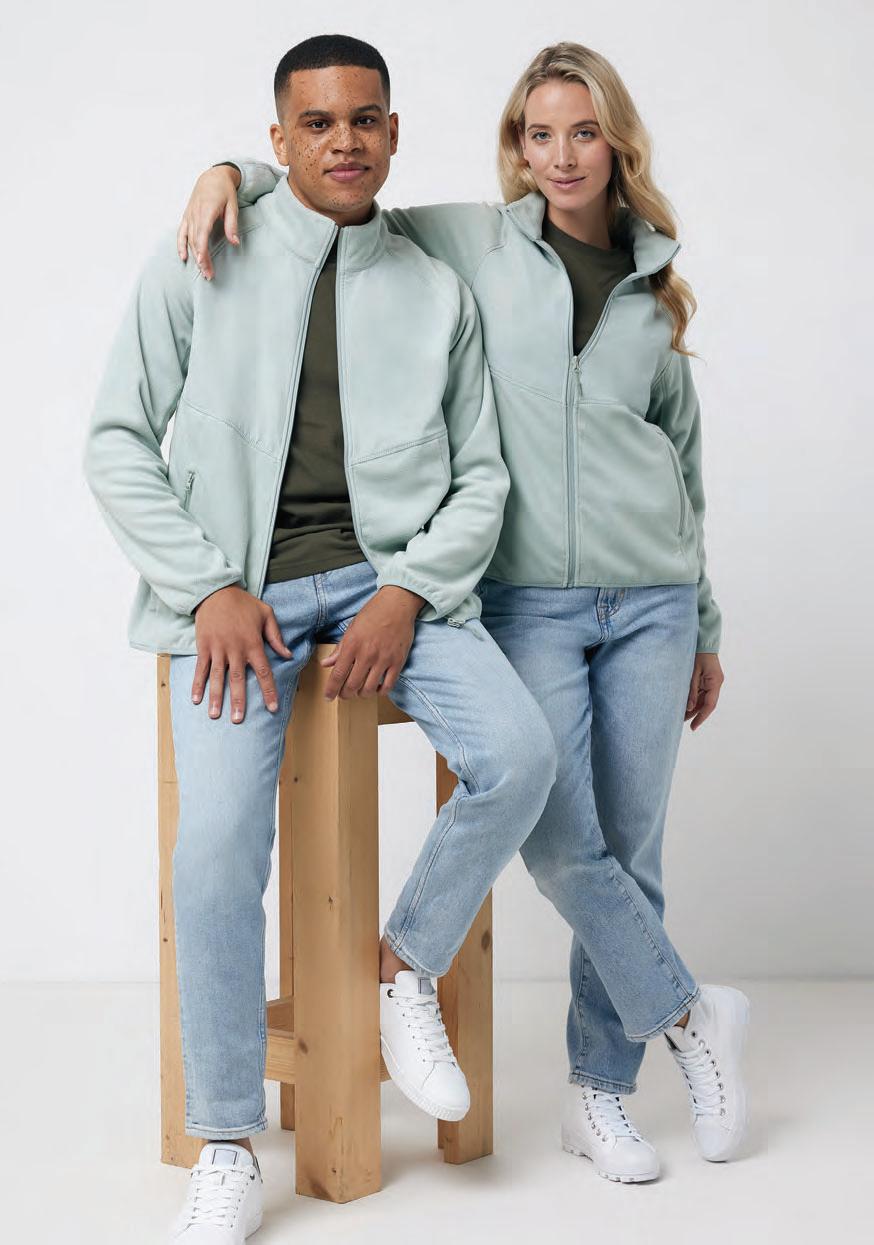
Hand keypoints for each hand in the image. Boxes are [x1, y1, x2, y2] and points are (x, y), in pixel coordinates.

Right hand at [176, 164, 241, 280]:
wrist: (212, 176)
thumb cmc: (224, 190)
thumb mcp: (232, 205)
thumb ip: (232, 224)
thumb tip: (235, 243)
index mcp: (206, 211)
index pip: (202, 235)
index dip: (202, 250)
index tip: (204, 264)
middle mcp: (195, 214)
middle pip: (196, 241)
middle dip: (202, 260)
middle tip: (209, 275)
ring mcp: (189, 216)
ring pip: (189, 240)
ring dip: (195, 257)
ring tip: (203, 271)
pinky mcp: (187, 216)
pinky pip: (181, 233)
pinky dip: (181, 245)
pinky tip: (184, 257)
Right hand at [191, 584, 293, 721]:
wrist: (216, 591)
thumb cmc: (244, 603)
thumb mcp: (266, 614)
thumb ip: (276, 637)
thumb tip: (288, 655)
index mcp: (253, 643)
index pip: (263, 672)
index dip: (268, 692)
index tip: (273, 708)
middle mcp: (235, 649)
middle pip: (238, 680)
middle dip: (238, 701)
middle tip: (237, 720)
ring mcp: (217, 648)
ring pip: (216, 677)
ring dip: (215, 697)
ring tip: (215, 715)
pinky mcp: (204, 646)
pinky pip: (200, 668)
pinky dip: (197, 684)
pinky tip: (195, 699)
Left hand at [319, 586, 424, 700]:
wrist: (397, 604)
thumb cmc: (373, 614)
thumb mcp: (351, 628)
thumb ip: (339, 648)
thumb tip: (326, 663)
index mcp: (352, 645)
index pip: (338, 674)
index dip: (331, 689)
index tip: (328, 697)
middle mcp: (367, 654)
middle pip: (352, 685)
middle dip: (345, 694)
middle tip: (344, 695)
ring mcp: (383, 659)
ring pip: (369, 688)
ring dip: (362, 694)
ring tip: (359, 692)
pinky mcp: (398, 661)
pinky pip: (388, 685)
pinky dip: (380, 691)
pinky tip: (376, 688)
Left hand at [685, 652, 723, 729]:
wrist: (703, 641)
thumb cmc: (698, 654)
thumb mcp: (692, 672)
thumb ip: (691, 690)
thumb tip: (688, 707)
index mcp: (715, 682)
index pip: (709, 705)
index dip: (701, 717)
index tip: (693, 727)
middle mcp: (716, 684)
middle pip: (706, 704)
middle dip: (695, 714)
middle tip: (681, 722)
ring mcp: (712, 682)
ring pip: (703, 699)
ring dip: (693, 707)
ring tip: (681, 716)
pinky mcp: (708, 679)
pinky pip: (702, 693)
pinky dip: (694, 699)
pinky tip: (685, 704)